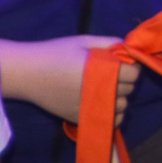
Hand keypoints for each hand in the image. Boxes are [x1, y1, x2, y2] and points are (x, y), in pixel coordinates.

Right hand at [0, 34, 139, 125]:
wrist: (28, 73)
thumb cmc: (55, 53)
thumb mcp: (83, 41)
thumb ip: (109, 43)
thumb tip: (129, 48)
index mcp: (101, 70)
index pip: (134, 74)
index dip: (132, 66)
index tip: (123, 63)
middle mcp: (98, 91)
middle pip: (129, 90)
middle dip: (126, 80)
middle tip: (112, 73)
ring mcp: (90, 108)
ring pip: (122, 107)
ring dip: (120, 97)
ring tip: (106, 87)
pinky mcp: (81, 118)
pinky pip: (110, 120)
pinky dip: (112, 114)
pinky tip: (104, 103)